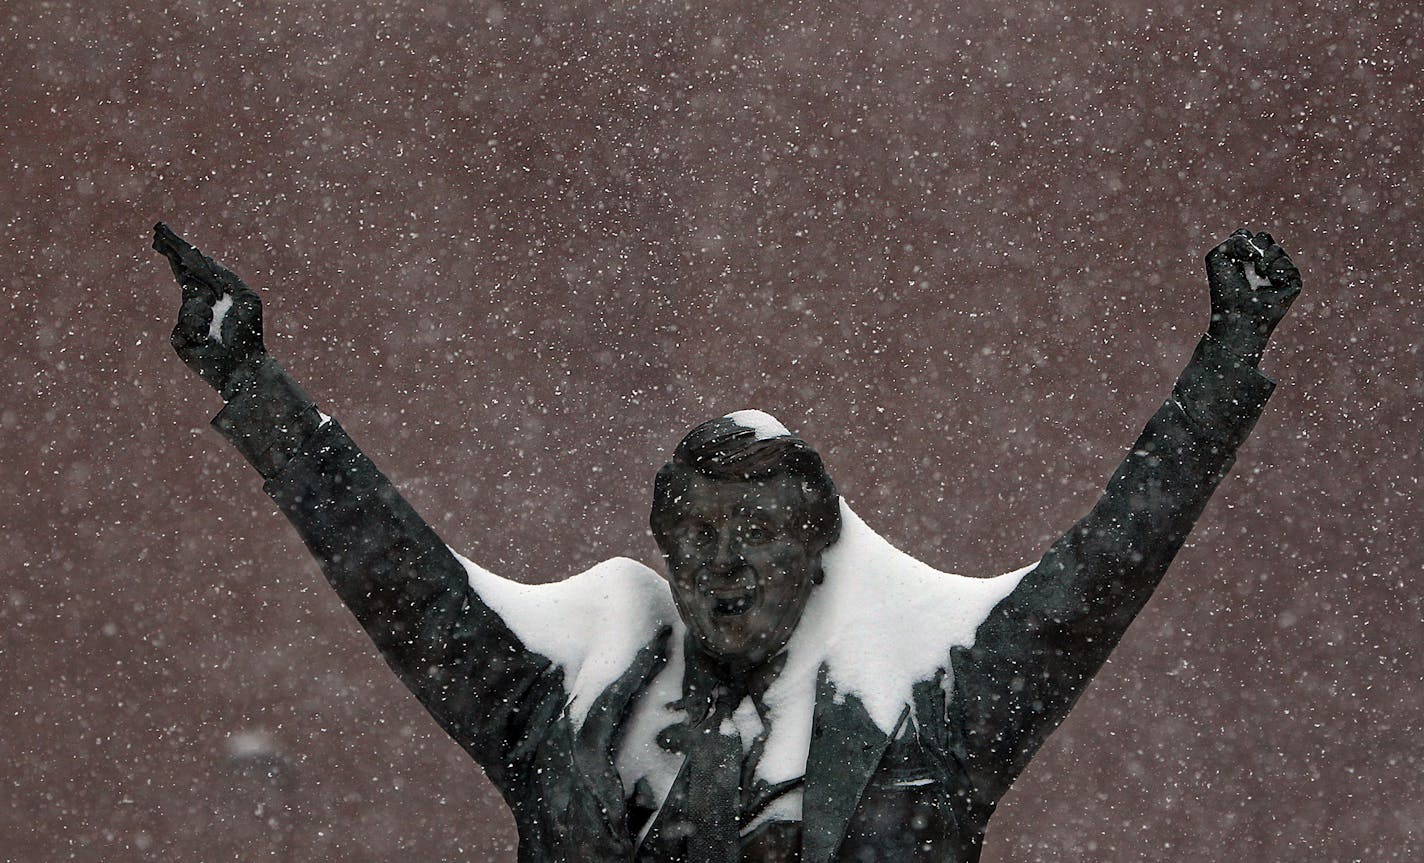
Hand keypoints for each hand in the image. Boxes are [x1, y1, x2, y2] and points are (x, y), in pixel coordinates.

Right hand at [153, 223, 265, 396]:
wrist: (244, 365)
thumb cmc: (248, 333)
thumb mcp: (245, 297)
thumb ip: (227, 277)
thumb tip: (205, 258)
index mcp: (212, 295)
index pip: (193, 271)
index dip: (179, 253)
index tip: (164, 233)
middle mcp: (198, 306)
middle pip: (184, 278)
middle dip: (174, 255)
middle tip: (163, 237)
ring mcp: (187, 322)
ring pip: (189, 305)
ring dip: (203, 312)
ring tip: (214, 324)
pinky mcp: (180, 339)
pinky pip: (183, 324)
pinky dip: (196, 328)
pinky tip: (205, 338)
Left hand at [1205, 228, 1301, 364]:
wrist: (1238, 313)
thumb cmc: (1225, 289)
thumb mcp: (1219, 256)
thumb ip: (1235, 239)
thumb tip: (1262, 249)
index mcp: (1243, 258)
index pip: (1246, 235)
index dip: (1241, 242)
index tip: (1234, 258)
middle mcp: (1262, 263)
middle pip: (1263, 237)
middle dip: (1254, 248)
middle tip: (1247, 264)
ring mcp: (1278, 271)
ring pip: (1276, 249)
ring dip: (1264, 261)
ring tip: (1258, 277)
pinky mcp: (1292, 281)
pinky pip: (1288, 264)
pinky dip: (1277, 272)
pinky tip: (1271, 284)